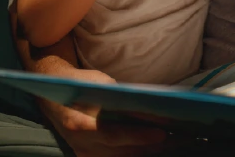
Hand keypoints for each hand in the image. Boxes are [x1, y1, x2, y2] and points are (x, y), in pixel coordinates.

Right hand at [36, 68, 170, 156]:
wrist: (53, 95)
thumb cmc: (82, 84)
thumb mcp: (102, 84)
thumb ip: (123, 98)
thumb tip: (153, 108)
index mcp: (81, 123)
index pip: (114, 133)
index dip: (140, 135)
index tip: (163, 132)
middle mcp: (81, 144)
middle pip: (123, 150)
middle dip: (153, 144)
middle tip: (180, 137)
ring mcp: (84, 153)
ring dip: (149, 150)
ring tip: (175, 141)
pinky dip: (137, 153)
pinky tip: (155, 146)